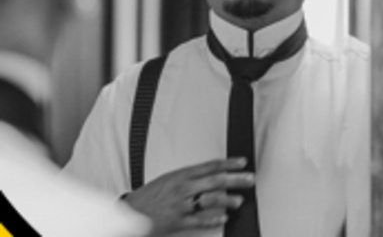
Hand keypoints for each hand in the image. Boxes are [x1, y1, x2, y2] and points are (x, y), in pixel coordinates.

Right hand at [122, 157, 254, 234]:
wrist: (133, 211)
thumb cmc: (151, 194)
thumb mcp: (169, 178)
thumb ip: (190, 177)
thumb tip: (210, 175)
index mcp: (182, 174)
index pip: (210, 165)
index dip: (228, 163)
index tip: (241, 162)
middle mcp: (184, 187)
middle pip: (215, 181)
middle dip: (235, 179)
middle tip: (249, 179)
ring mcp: (182, 204)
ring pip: (210, 199)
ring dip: (227, 199)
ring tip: (239, 200)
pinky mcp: (179, 221)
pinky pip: (200, 219)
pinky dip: (213, 218)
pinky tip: (224, 217)